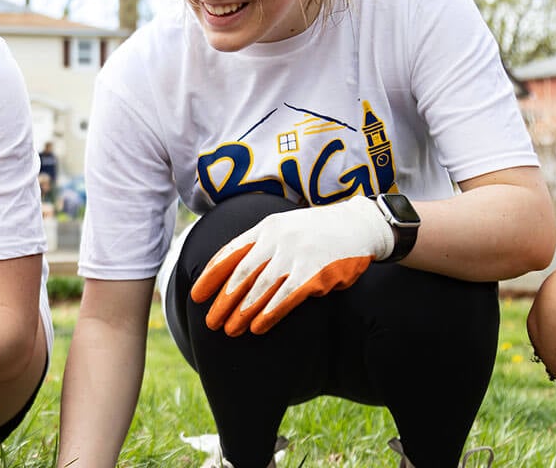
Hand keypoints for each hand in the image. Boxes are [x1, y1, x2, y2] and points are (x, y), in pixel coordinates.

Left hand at [190, 195, 392, 334]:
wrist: (359, 225)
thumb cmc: (317, 233)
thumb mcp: (284, 229)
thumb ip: (260, 246)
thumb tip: (231, 272)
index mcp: (265, 229)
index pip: (230, 253)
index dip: (211, 276)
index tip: (196, 296)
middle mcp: (277, 239)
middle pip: (241, 273)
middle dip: (223, 300)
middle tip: (210, 322)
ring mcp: (296, 254)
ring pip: (261, 287)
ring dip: (242, 311)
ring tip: (229, 329)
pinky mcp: (315, 271)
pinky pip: (286, 295)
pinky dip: (269, 313)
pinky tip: (257, 327)